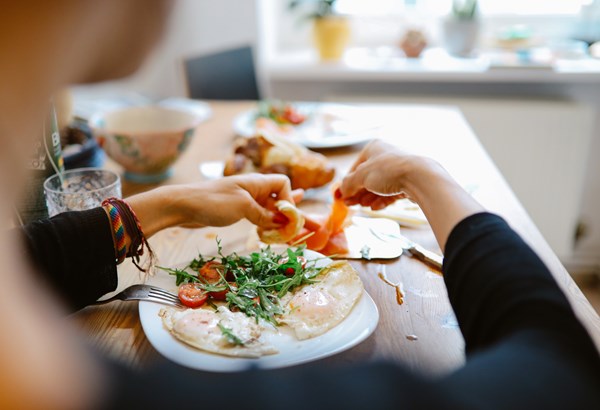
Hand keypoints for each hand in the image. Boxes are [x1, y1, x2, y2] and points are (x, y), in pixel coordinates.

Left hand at [178, 174, 293, 228]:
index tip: (286, 216)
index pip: (283, 184)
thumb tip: (281, 222)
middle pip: (279, 198)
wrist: (184, 205)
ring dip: (277, 220)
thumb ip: (264, 215)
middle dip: (288, 212)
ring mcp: (246, 200)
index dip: (289, 198)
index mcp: (257, 182)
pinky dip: (265, 223)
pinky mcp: (237, 210)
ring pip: (269, 208)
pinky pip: (258, 215)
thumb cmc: (213, 201)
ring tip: (286, 232)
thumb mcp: (243, 207)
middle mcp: (254, 190)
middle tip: (299, 227)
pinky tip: (269, 230)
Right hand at [339, 139, 483, 250]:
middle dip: (357, 192)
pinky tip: (375, 207)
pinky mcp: (407, 182)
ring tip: (361, 206)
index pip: (355, 167)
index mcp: (374, 148)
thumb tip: (341, 191)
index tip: (339, 196)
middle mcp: (386, 156)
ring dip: (368, 197)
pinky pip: (390, 192)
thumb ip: (348, 184)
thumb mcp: (362, 176)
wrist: (420, 177)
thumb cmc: (389, 170)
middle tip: (348, 204)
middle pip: (366, 178)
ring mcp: (398, 169)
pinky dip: (381, 199)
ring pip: (378, 186)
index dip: (346, 183)